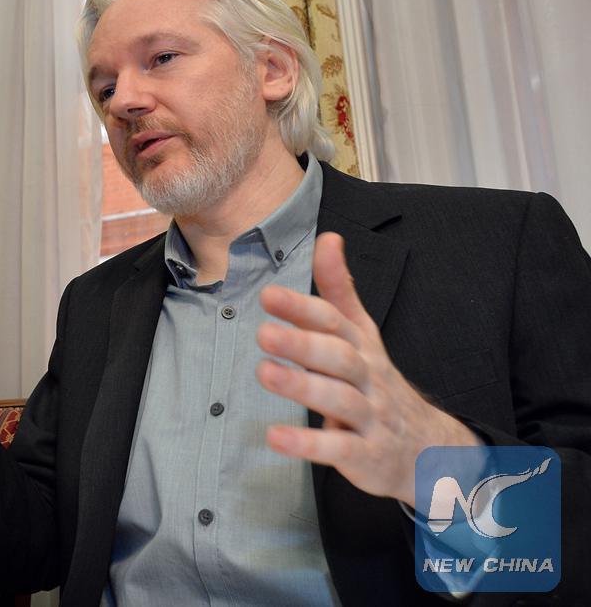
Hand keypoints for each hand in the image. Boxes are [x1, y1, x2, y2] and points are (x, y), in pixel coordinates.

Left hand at [255, 232, 479, 506]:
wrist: (431, 449)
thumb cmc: (378, 384)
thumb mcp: (363, 335)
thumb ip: (340, 292)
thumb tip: (328, 238)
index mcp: (363, 347)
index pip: (335, 321)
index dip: (304, 307)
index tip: (269, 295)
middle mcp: (369, 377)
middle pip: (339, 356)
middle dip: (303, 343)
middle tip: (263, 332)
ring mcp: (371, 416)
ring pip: (340, 398)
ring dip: (302, 386)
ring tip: (264, 372)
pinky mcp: (368, 455)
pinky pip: (339, 448)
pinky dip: (308, 443)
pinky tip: (275, 437)